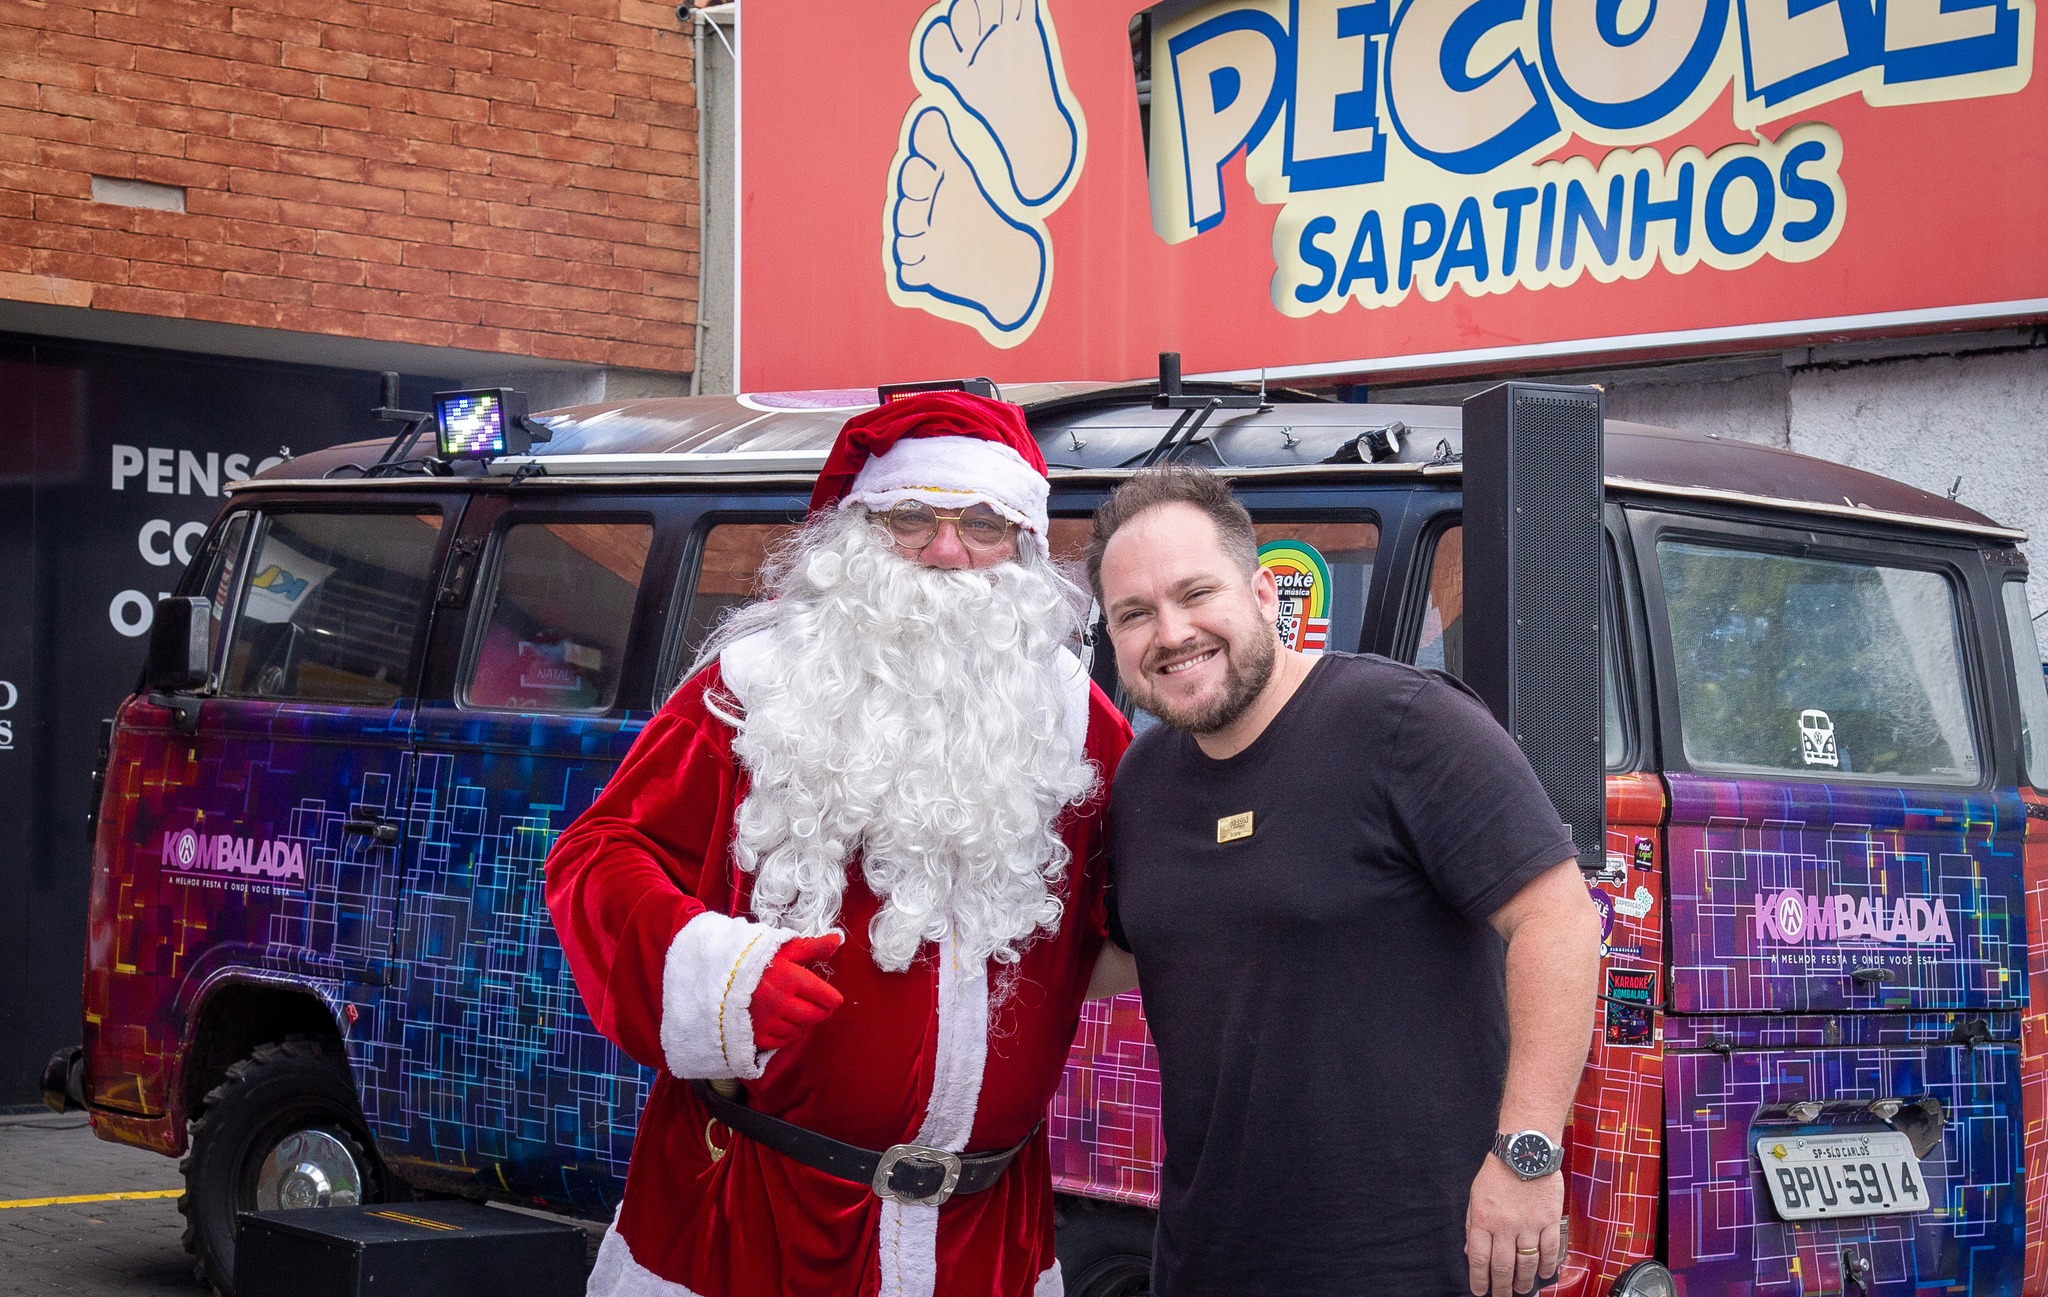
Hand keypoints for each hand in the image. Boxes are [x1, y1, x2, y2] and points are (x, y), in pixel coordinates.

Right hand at [750, 935, 842, 1051]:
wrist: (718, 974)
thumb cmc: (754, 958)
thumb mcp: (784, 948)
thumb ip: (812, 947)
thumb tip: (837, 940)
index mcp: (791, 979)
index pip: (826, 997)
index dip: (832, 998)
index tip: (832, 998)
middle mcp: (782, 1003)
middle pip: (815, 1016)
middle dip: (821, 1011)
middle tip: (818, 1006)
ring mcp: (768, 1021)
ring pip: (800, 1029)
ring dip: (803, 1022)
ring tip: (797, 1011)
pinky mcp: (756, 1035)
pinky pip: (782, 1041)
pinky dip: (787, 1034)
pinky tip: (783, 1022)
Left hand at [1466, 1152, 1563, 1295]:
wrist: (1525, 1151)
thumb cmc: (1497, 1172)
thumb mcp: (1475, 1196)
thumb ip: (1472, 1224)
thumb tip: (1469, 1250)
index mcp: (1483, 1219)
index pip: (1478, 1258)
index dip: (1479, 1279)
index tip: (1480, 1291)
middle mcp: (1504, 1226)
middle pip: (1502, 1266)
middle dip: (1501, 1286)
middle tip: (1501, 1296)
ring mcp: (1528, 1224)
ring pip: (1526, 1262)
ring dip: (1524, 1280)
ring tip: (1521, 1289)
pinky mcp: (1548, 1220)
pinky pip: (1549, 1250)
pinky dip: (1547, 1266)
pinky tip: (1544, 1274)